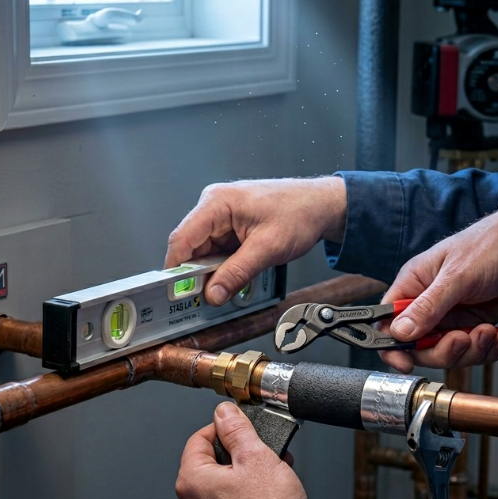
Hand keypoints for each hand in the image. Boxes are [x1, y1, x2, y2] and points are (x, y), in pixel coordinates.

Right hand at [165, 177, 346, 304]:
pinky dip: (224, 266)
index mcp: (217, 203)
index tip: (176, 292)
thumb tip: (213, 293)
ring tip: (231, 283)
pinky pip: (218, 251)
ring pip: (204, 252)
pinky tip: (236, 274)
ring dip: (214, 272)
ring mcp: (221, 217)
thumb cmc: (299, 212)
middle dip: (198, 274)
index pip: (182, 239)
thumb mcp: (267, 249)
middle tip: (209, 295)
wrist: (321, 206)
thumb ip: (237, 273)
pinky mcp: (230, 227)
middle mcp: (214, 206)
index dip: (176, 268)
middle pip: (191, 247)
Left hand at [176, 401, 309, 498]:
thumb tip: (223, 413)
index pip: (198, 440)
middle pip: (209, 465)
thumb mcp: (256, 455)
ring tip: (272, 475)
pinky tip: (268, 498)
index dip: (223, 429)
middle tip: (262, 453)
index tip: (240, 428)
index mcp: (191, 482)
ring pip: (221, 489)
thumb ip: (236, 429)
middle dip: (239, 455)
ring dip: (244, 477)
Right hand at [379, 205, 497, 372]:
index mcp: (412, 287)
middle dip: (443, 350)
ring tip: (489, 333)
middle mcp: (427, 305)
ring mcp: (449, 318)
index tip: (405, 362)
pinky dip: (488, 349)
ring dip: (471, 350)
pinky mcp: (471, 325)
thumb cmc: (488, 246)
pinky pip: (472, 350)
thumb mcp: (457, 276)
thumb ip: (428, 306)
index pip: (387, 324)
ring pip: (448, 353)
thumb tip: (400, 332)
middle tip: (463, 340)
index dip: (391, 347)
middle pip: (419, 347)